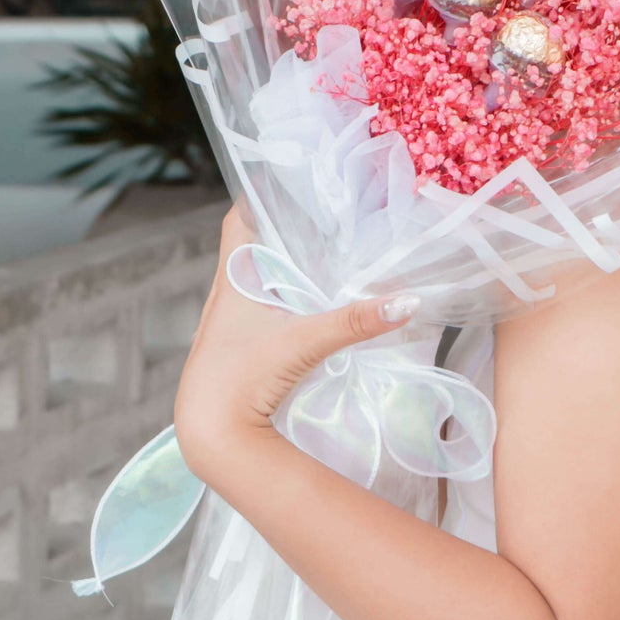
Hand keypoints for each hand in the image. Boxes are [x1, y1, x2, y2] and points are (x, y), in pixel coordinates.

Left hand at [173, 204, 417, 481]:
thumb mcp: (303, 344)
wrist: (211, 438)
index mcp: (231, 280)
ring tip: (327, 254)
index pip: (238, 219)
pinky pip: (263, 309)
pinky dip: (285, 298)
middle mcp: (225, 296)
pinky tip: (311, 306)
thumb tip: (409, 301)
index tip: (293, 181)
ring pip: (259, 280)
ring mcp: (228, 325)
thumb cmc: (242, 381)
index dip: (260, 195)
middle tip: (327, 216)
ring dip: (285, 267)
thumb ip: (355, 322)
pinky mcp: (238, 351)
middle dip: (286, 229)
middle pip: (253, 245)